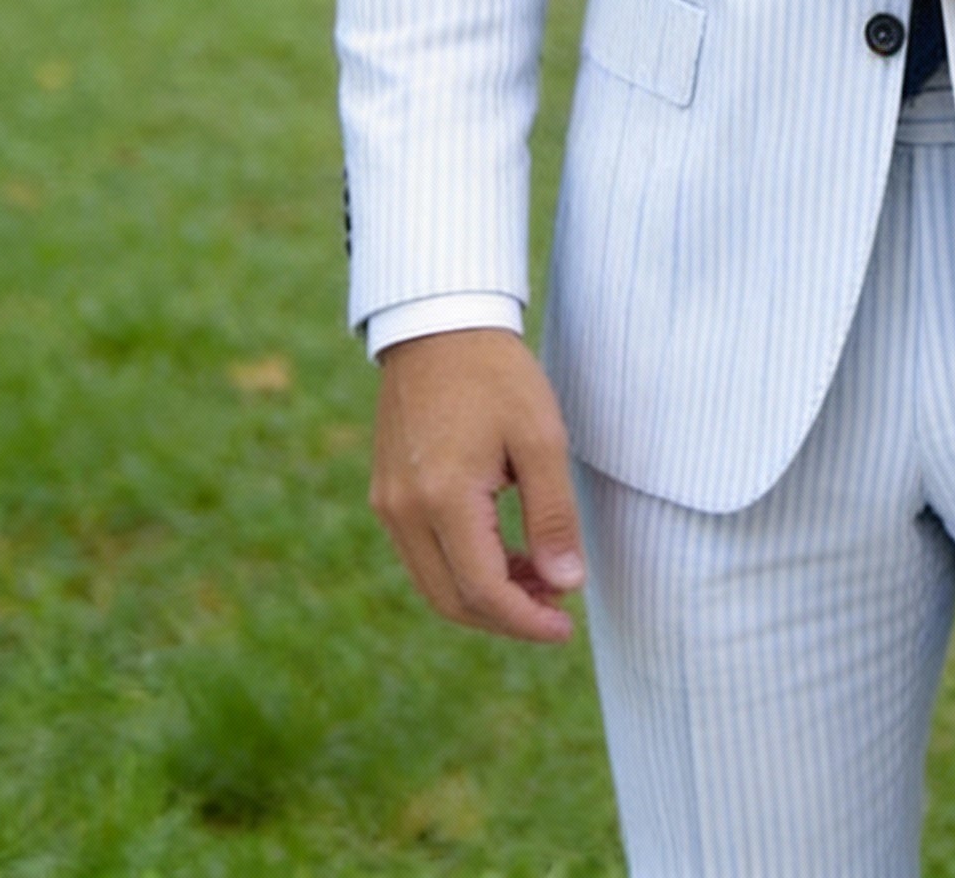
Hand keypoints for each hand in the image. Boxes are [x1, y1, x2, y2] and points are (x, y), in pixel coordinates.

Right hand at [370, 328, 585, 643]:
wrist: (440, 326)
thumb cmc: (497, 375)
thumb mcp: (542, 439)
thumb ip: (553, 515)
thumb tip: (567, 584)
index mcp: (443, 500)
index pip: (483, 590)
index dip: (526, 620)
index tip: (566, 627)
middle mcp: (404, 512)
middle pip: (453, 600)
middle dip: (508, 616)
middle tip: (558, 609)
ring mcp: (388, 505)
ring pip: (435, 584)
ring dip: (486, 596)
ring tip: (540, 580)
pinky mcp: (387, 494)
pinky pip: (423, 555)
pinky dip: (464, 569)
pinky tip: (507, 554)